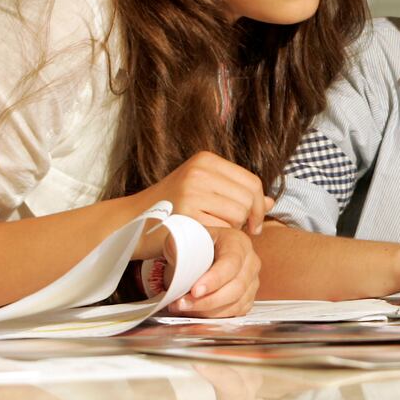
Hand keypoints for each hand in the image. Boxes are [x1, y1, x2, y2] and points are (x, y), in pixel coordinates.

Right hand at [137, 151, 272, 246]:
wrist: (129, 223)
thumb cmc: (170, 209)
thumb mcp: (202, 191)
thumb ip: (235, 193)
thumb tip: (270, 200)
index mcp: (206, 160)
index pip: (252, 181)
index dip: (258, 206)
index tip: (253, 223)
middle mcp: (200, 171)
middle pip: (248, 199)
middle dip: (247, 220)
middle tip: (236, 232)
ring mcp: (192, 191)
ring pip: (238, 214)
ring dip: (232, 229)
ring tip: (214, 232)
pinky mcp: (186, 213)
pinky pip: (222, 228)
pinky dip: (218, 238)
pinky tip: (205, 238)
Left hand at [167, 227, 259, 316]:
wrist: (206, 252)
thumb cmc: (198, 245)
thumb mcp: (187, 238)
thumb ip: (179, 244)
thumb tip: (174, 254)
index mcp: (238, 242)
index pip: (231, 263)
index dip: (214, 279)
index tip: (195, 291)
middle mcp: (250, 262)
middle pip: (236, 287)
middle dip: (208, 300)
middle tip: (183, 303)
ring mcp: (252, 282)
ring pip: (236, 304)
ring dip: (208, 311)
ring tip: (183, 308)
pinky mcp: (248, 298)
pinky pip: (235, 313)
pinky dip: (214, 316)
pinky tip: (195, 312)